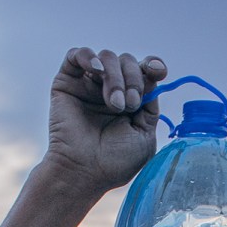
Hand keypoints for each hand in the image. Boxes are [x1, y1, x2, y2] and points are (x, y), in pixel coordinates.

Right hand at [44, 48, 166, 195]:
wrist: (84, 172)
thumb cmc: (115, 161)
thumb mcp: (145, 135)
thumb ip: (150, 106)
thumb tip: (151, 80)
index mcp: (130, 100)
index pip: (143, 72)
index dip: (152, 66)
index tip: (159, 72)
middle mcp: (110, 89)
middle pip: (127, 62)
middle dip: (134, 79)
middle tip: (130, 104)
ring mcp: (88, 84)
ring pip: (107, 57)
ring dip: (115, 78)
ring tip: (115, 104)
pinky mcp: (67, 81)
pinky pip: (77, 54)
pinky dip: (89, 57)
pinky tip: (97, 71)